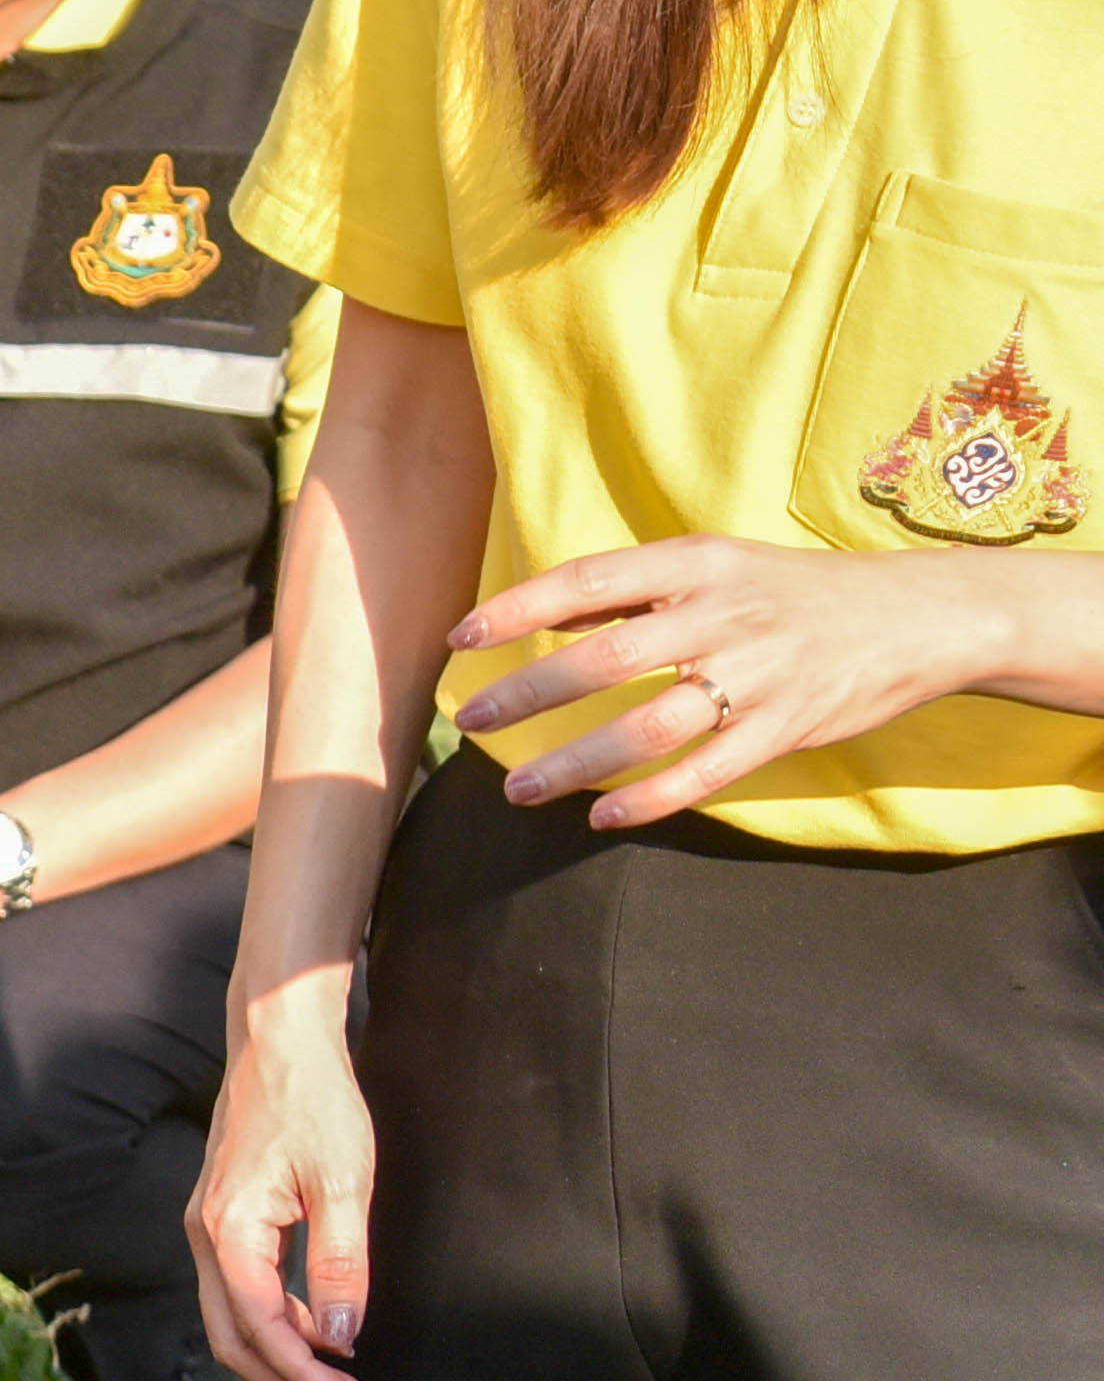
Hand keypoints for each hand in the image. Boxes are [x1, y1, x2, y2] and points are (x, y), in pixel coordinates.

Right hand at [187, 987, 373, 1380]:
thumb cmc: (313, 1101)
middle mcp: (204, 1236)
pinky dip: (279, 1328)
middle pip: (233, 1342)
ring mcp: (208, 1229)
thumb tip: (342, 1337)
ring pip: (232, 1322)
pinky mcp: (224, 1221)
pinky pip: (239, 1294)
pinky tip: (324, 1333)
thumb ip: (339, 1263)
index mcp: (227, 1230)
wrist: (278, 1040)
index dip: (307, 1378)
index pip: (262, 1329)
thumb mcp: (343, 1181)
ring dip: (283, 1363)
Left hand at [447, 532, 1011, 827]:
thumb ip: (632, 588)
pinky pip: (705, 772)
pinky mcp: (786, 729)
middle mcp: (723, 616)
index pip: (588, 580)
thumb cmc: (794, 591)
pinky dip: (650, 800)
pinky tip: (601, 816)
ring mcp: (757, 677)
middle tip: (473, 721)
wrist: (918, 617)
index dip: (518, 609)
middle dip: (529, 693)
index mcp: (697, 564)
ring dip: (575, 763)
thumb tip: (542, 614)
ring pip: (648, 727)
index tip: (463, 639)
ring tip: (520, 789)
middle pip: (606, 659)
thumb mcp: (715, 565)